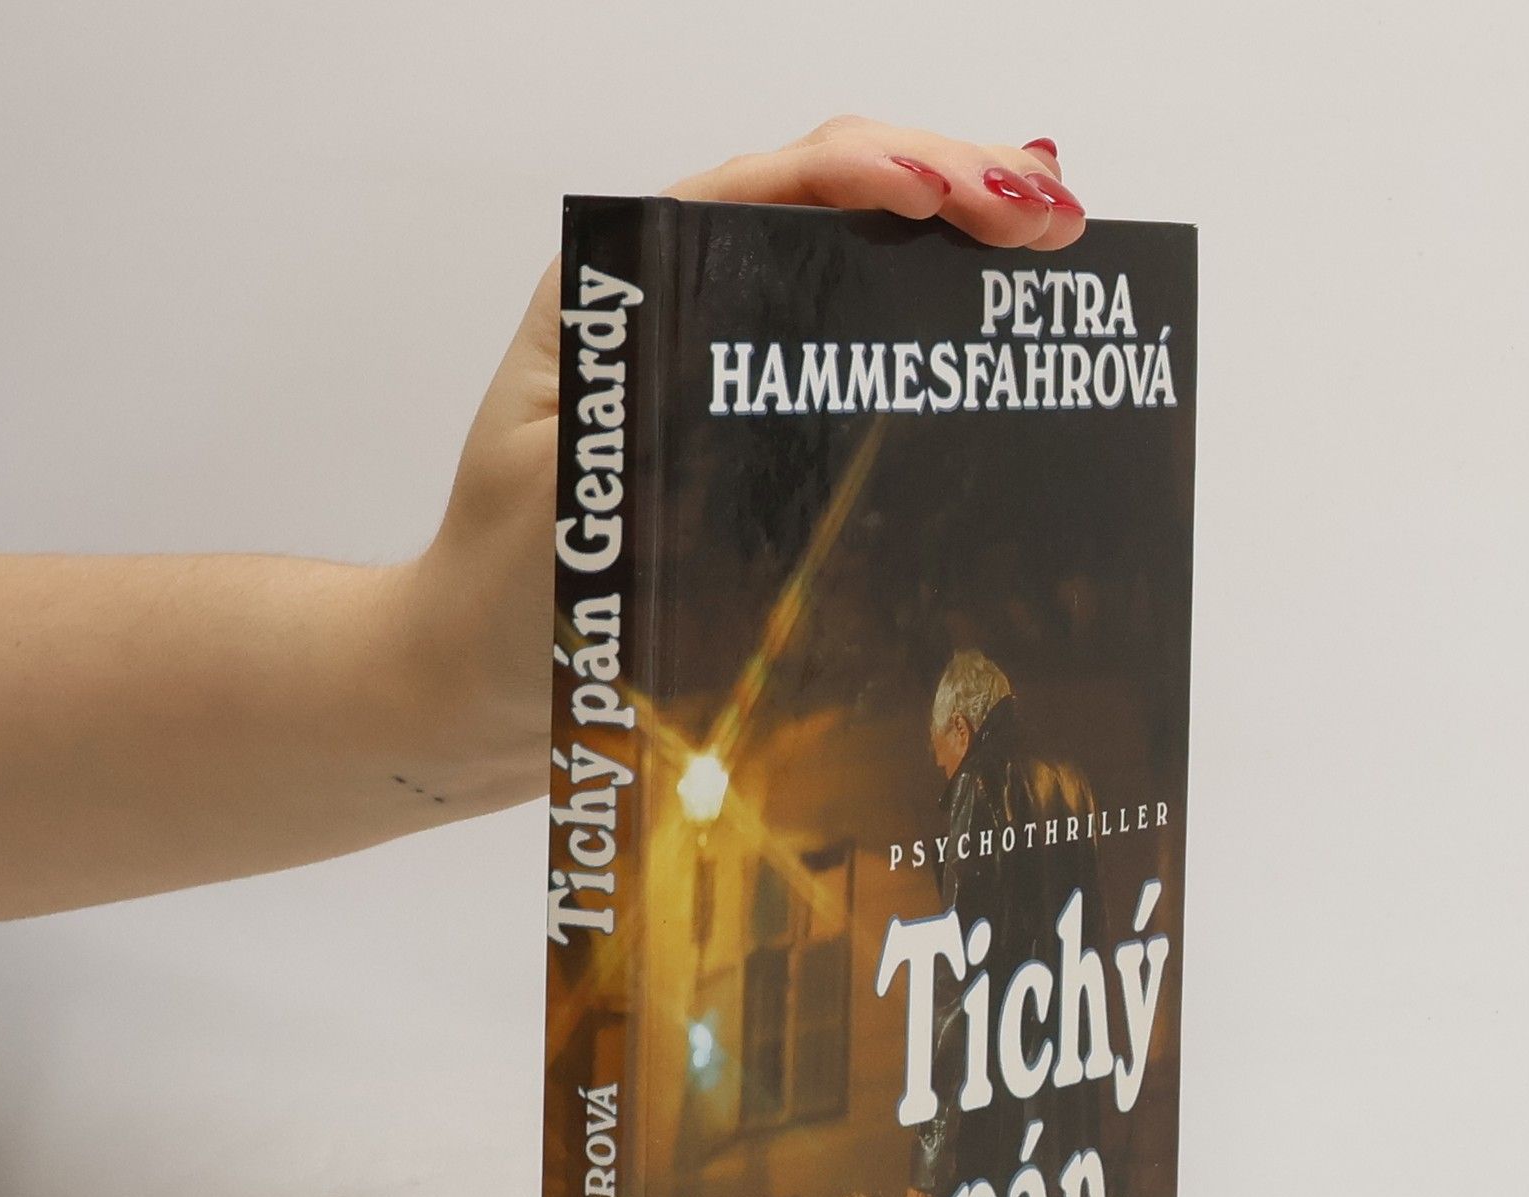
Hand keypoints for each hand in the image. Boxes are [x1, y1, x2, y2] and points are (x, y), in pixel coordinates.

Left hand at [402, 121, 1084, 807]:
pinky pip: (847, 358)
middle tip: (1054, 219)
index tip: (970, 200)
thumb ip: (656, 429)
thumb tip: (793, 375)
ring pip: (849, 267)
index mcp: (617, 290)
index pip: (766, 188)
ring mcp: (715, 366)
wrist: (474, 690)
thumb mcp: (570, 506)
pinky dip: (925, 331)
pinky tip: (994, 328)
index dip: (880, 174)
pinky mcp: (745, 434)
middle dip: (949, 187)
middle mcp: (671, 306)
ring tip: (1051, 248)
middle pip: (827, 203)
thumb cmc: (500, 604)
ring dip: (953, 246)